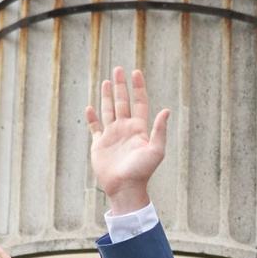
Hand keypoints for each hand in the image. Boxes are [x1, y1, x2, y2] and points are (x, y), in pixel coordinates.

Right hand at [88, 65, 169, 212]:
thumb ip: (160, 130)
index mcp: (139, 129)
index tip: (136, 72)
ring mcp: (112, 136)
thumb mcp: (156, 150)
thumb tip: (166, 110)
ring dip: (108, 96)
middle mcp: (126, 129)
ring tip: (107, 82)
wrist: (125, 188)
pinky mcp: (100, 145)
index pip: (140, 103)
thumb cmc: (142, 171)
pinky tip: (90, 108)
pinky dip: (92, 118)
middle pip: (123, 102)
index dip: (138, 88)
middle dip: (121, 86)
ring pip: (109, 111)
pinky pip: (95, 128)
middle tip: (119, 69)